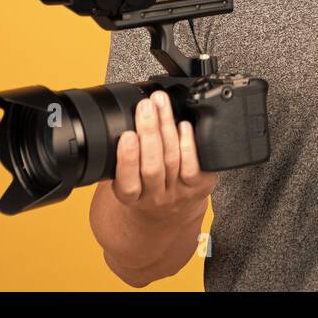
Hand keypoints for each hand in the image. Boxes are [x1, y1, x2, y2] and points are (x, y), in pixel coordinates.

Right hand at [110, 90, 217, 223]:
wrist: (169, 214)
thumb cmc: (144, 184)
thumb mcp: (125, 177)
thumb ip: (120, 156)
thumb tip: (119, 118)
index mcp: (129, 196)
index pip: (127, 181)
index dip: (127, 158)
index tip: (127, 135)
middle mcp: (154, 198)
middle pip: (153, 165)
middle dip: (149, 132)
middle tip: (146, 106)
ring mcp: (177, 193)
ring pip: (172, 159)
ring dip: (166, 127)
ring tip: (161, 103)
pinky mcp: (198, 187)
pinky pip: (194, 166)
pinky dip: (189, 144)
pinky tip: (183, 126)